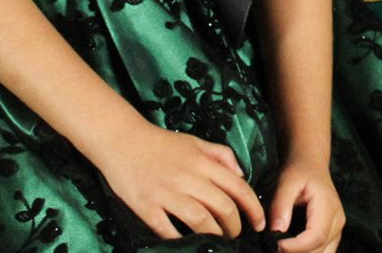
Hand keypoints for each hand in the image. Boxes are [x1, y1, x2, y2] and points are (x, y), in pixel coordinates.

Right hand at [95, 122, 265, 240]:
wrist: (122, 140)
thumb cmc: (161, 143)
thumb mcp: (196, 141)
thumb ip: (221, 155)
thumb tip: (242, 174)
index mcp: (202, 162)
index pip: (238, 187)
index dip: (253, 208)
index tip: (259, 223)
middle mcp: (188, 177)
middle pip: (223, 207)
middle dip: (235, 227)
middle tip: (236, 235)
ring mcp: (166, 192)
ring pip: (200, 220)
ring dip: (214, 235)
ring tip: (219, 242)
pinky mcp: (146, 205)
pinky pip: (167, 229)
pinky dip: (180, 240)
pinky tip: (189, 244)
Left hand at [268, 157, 343, 251]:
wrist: (310, 165)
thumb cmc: (299, 172)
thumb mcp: (286, 182)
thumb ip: (281, 205)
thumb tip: (277, 231)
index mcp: (328, 207)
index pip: (316, 236)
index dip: (297, 247)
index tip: (277, 245)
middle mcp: (337, 221)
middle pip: (320, 249)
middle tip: (275, 248)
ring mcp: (337, 229)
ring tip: (284, 248)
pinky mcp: (333, 234)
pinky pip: (323, 252)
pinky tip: (293, 249)